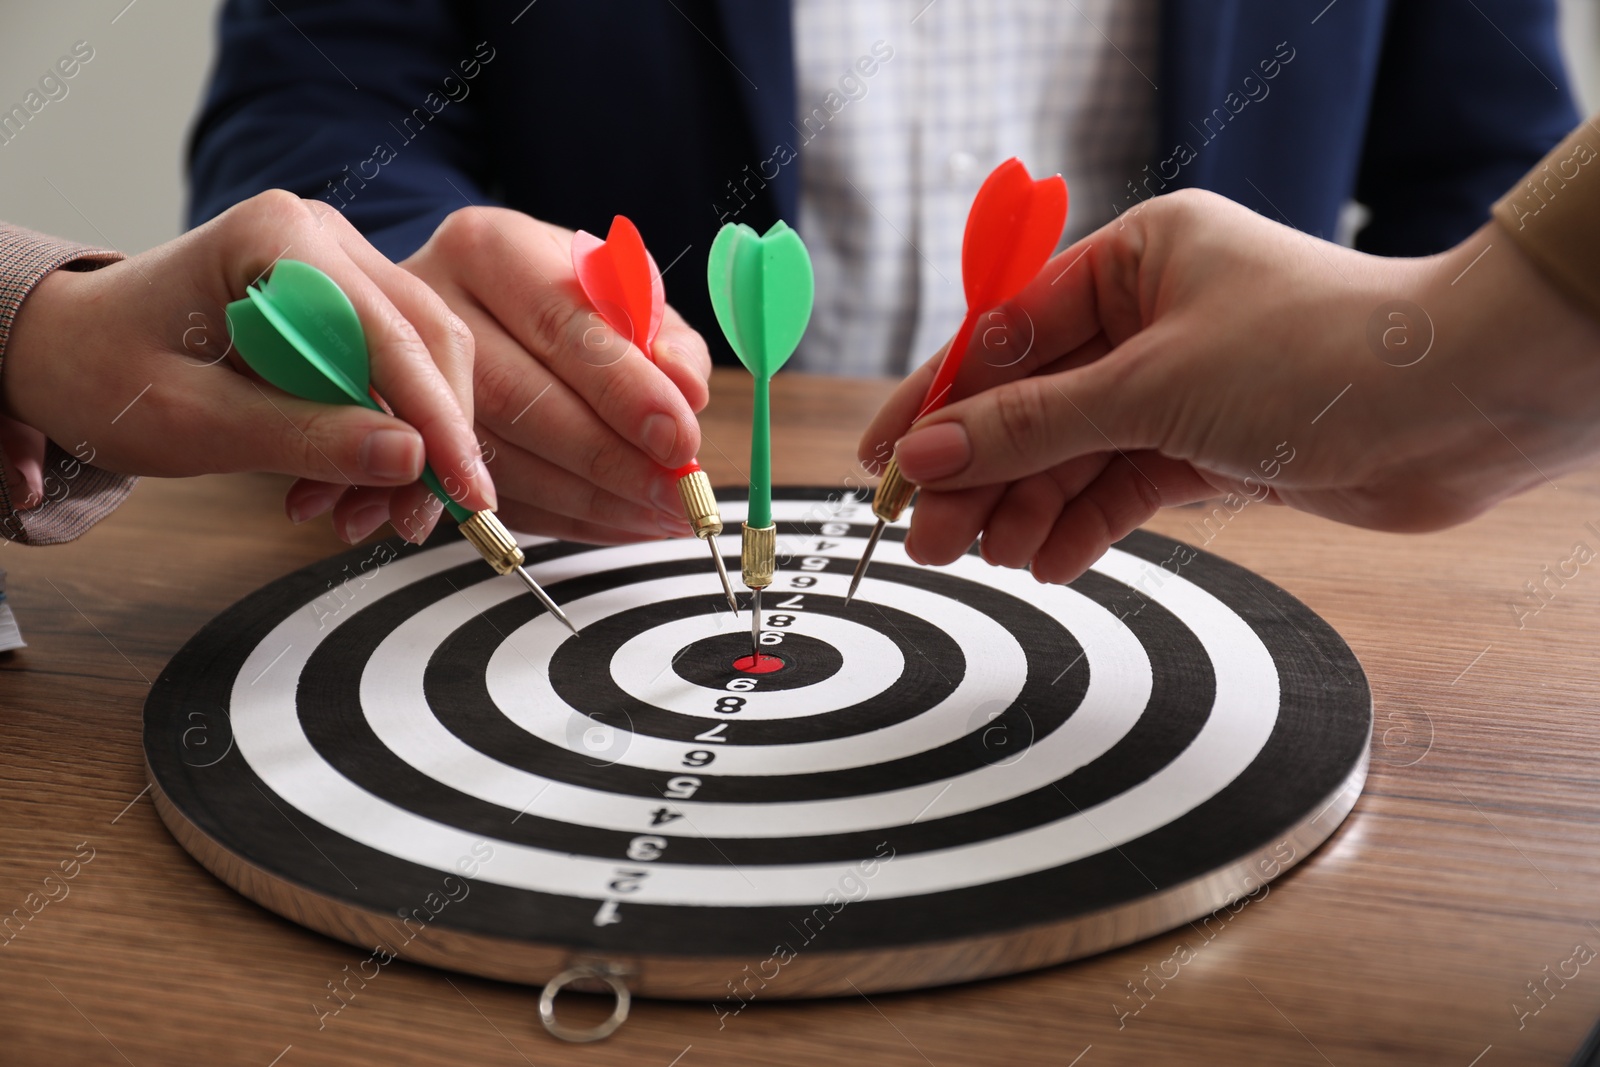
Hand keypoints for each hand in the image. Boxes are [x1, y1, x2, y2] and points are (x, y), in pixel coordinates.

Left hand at [2, 190, 489, 542]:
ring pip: (417, 369)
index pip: (392, 333)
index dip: (440, 420)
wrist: (63, 356)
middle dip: (432, 443)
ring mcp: (335, 273)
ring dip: (404, 454)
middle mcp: (321, 241)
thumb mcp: (196, 421)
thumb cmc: (102, 370)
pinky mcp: (338, 313)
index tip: (468, 491)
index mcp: (279, 237)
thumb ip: (307, 437)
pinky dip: (377, 445)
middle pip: (426, 344)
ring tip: (359, 519)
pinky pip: (388, 382)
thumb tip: (411, 458)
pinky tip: (340, 492)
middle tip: (415, 521)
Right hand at [391, 206, 711, 543]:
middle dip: (611, 458)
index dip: (624, 390)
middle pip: (519, 399)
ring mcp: (408, 380)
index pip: (561, 325)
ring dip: (593, 500)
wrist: (484, 305)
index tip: (679, 439)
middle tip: (678, 492)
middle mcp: (432, 306)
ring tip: (664, 515)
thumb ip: (664, 335)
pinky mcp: (416, 443)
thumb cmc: (564, 294)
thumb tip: (688, 390)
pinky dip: (568, 518)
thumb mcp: (620, 287)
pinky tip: (624, 522)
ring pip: (500, 458)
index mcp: (488, 249)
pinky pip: (493, 494)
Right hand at [861, 189, 1599, 582]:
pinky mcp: (1213, 448)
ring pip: (1075, 453)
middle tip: (929, 536)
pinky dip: (1088, 525)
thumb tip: (927, 451)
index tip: (882, 458)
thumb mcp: (1148, 386)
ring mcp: (1182, 386)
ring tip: (988, 558)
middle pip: (1034, 403)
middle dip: (981, 471)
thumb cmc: (1322, 352)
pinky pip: (1124, 487)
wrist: (1465, 407)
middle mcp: (1154, 318)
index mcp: (1134, 261)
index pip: (1005, 335)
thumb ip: (1029, 425)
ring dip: (1029, 506)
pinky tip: (1051, 561)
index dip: (937, 402)